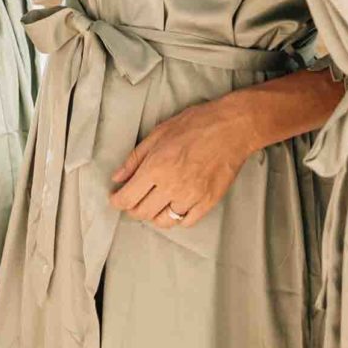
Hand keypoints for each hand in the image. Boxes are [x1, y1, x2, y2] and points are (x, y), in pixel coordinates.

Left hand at [109, 95, 256, 228]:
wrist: (232, 128)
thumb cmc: (196, 125)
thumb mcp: (158, 133)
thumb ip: (135, 158)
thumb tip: (118, 177)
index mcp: (157, 167)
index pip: (128, 198)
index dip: (117, 201)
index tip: (115, 198)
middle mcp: (172, 186)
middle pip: (143, 213)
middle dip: (133, 209)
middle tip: (133, 200)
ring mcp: (192, 196)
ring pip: (164, 221)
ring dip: (154, 215)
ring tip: (154, 203)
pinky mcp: (208, 202)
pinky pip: (186, 222)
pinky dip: (177, 217)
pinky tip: (174, 205)